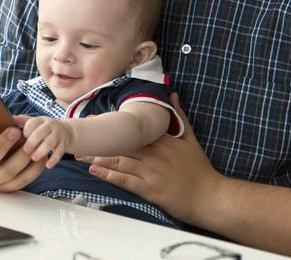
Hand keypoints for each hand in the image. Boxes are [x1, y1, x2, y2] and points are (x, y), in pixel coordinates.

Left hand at [21, 117, 74, 167]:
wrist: (67, 132)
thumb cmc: (44, 129)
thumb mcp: (35, 122)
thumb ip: (21, 121)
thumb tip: (4, 117)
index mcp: (41, 120)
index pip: (33, 122)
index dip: (26, 130)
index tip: (20, 137)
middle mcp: (50, 126)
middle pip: (42, 131)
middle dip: (33, 141)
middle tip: (25, 150)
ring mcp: (58, 135)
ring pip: (51, 142)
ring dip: (42, 150)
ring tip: (34, 158)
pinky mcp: (63, 145)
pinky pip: (60, 152)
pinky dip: (54, 159)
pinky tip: (48, 166)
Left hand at [76, 92, 221, 221]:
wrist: (209, 195)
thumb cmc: (200, 169)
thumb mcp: (191, 138)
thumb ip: (179, 116)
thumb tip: (172, 94)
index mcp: (162, 140)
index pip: (133, 130)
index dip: (113, 126)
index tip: (97, 121)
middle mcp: (154, 153)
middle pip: (121, 144)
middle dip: (101, 140)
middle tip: (82, 136)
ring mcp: (150, 171)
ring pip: (119, 160)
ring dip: (97, 156)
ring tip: (80, 153)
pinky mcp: (148, 188)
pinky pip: (124, 180)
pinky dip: (108, 174)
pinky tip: (94, 170)